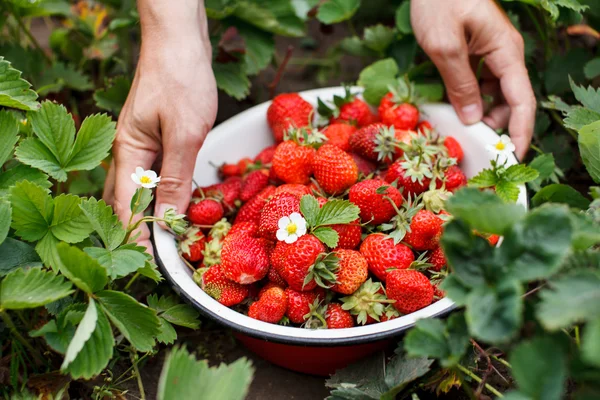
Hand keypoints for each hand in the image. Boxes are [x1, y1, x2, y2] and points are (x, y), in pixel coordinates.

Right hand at [104, 1, 216, 252]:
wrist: (180, 42)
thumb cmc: (181, 79)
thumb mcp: (184, 133)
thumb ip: (176, 178)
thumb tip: (168, 219)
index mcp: (128, 154)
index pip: (126, 209)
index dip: (138, 239)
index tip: (155, 266)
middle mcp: (129, 154)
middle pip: (129, 205)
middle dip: (142, 234)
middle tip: (164, 262)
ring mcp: (142, 147)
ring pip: (143, 192)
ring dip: (155, 217)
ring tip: (173, 243)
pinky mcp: (158, 141)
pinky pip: (158, 176)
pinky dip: (167, 195)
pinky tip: (180, 207)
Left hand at [411, 0, 535, 158]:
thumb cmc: (439, 3)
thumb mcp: (445, 46)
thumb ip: (460, 83)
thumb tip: (474, 119)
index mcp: (506, 51)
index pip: (523, 100)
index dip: (521, 131)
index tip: (513, 157)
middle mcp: (504, 54)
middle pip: (511, 100)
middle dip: (498, 126)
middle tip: (478, 148)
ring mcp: (491, 54)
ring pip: (495, 94)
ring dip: (483, 114)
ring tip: (464, 130)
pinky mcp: (476, 54)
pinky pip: (480, 83)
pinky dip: (471, 100)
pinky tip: (455, 109)